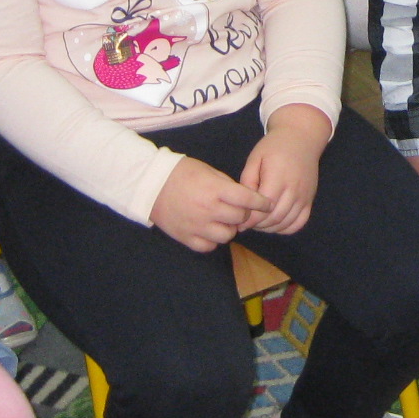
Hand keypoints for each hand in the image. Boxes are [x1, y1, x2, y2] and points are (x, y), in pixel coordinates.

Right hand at [150, 156, 272, 251]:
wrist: (151, 185)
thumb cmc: (182, 173)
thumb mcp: (208, 171)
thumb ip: (227, 185)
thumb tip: (244, 198)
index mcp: (216, 190)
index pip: (248, 200)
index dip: (261, 202)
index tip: (267, 204)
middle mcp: (209, 210)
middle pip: (240, 219)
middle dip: (244, 214)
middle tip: (239, 210)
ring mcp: (197, 226)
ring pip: (227, 236)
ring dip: (229, 228)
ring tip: (223, 220)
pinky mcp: (186, 238)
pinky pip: (209, 246)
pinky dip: (212, 240)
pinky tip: (209, 230)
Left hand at [242, 105, 331, 233]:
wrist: (301, 137)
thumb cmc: (274, 146)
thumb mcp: (255, 158)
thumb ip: (248, 181)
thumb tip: (243, 204)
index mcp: (278, 177)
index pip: (263, 208)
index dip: (250, 219)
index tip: (239, 222)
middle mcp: (294, 189)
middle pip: (275, 218)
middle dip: (258, 225)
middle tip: (247, 223)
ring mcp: (304, 196)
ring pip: (286, 223)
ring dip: (270, 228)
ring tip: (258, 223)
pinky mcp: (310, 199)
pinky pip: (300, 222)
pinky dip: (286, 228)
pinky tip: (275, 223)